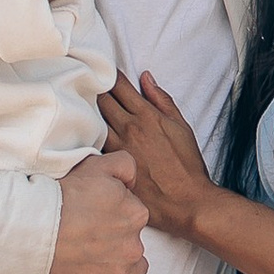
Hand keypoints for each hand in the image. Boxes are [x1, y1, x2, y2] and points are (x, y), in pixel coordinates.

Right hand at [44, 148, 151, 273]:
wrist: (30, 231)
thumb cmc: (60, 196)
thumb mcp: (94, 165)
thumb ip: (123, 165)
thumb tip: (132, 180)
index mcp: (135, 213)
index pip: (132, 211)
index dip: (113, 209)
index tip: (93, 209)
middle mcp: (133, 245)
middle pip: (133, 240)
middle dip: (117, 236)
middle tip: (88, 231)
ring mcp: (117, 273)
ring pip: (133, 269)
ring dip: (124, 265)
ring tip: (102, 259)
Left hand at [96, 71, 220, 239]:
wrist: (185, 200)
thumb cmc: (186, 165)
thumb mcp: (181, 125)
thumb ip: (161, 99)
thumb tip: (146, 78)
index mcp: (146, 115)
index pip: (119, 85)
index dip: (110, 76)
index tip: (105, 72)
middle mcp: (129, 128)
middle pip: (101, 99)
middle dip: (97, 90)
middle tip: (92, 87)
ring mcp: (117, 147)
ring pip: (93, 120)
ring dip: (91, 112)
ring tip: (87, 109)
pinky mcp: (110, 164)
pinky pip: (94, 143)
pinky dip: (91, 135)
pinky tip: (88, 135)